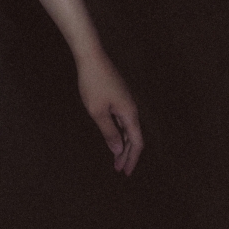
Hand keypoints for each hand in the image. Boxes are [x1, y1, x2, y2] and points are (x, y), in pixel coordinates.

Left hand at [76, 50, 142, 175]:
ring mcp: (125, 101)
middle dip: (128, 155)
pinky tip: (113, 137)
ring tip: (115, 157)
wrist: (91, 56)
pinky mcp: (118, 95)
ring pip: (128, 128)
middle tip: (120, 169)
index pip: (137, 142)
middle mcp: (131, 108)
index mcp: (129, 113)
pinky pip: (122, 119)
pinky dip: (119, 132)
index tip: (125, 172)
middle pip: (134, 137)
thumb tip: (118, 150)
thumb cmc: (93, 84)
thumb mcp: (98, 111)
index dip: (132, 158)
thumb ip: (109, 132)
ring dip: (123, 144)